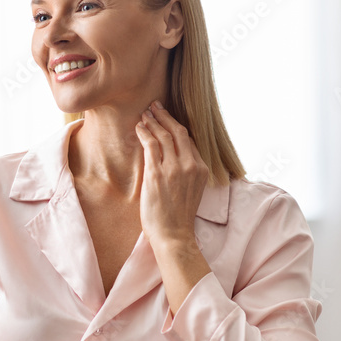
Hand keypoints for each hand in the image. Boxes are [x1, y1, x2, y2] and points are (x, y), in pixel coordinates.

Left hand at [134, 99, 209, 248]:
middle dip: (165, 116)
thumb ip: (185, 171)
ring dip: (153, 121)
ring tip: (144, 114)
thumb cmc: (177, 216)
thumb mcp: (190, 190)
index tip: (167, 118)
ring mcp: (174, 168)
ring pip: (164, 135)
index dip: (176, 126)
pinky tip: (139, 127)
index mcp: (201, 169)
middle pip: (178, 132)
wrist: (173, 235)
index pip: (189, 140)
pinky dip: (144, 133)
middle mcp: (190, 165)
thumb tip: (171, 157)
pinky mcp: (157, 173)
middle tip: (154, 106)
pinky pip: (151, 145)